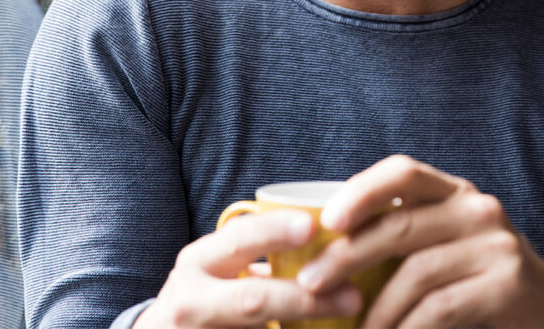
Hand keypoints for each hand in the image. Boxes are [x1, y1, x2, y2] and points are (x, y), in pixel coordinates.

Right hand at [136, 208, 362, 327]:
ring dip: (304, 328)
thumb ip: (257, 256)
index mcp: (200, 261)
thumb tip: (330, 242)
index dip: (275, 232)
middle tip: (352, 296)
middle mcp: (191, 300)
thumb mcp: (217, 270)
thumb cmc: (203, 297)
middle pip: (253, 300)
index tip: (312, 226)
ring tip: (347, 319)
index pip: (240, 239)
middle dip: (304, 299)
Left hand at [295, 155, 543, 328]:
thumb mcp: (446, 249)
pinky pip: (440, 307)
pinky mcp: (507, 285)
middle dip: (346, 256)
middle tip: (310, 284)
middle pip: (400, 224)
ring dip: (374, 309)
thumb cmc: (481, 283)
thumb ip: (405, 240)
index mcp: (456, 192)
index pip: (403, 171)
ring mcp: (496, 245)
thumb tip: (328, 254)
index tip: (326, 220)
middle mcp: (478, 209)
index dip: (361, 190)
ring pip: (415, 272)